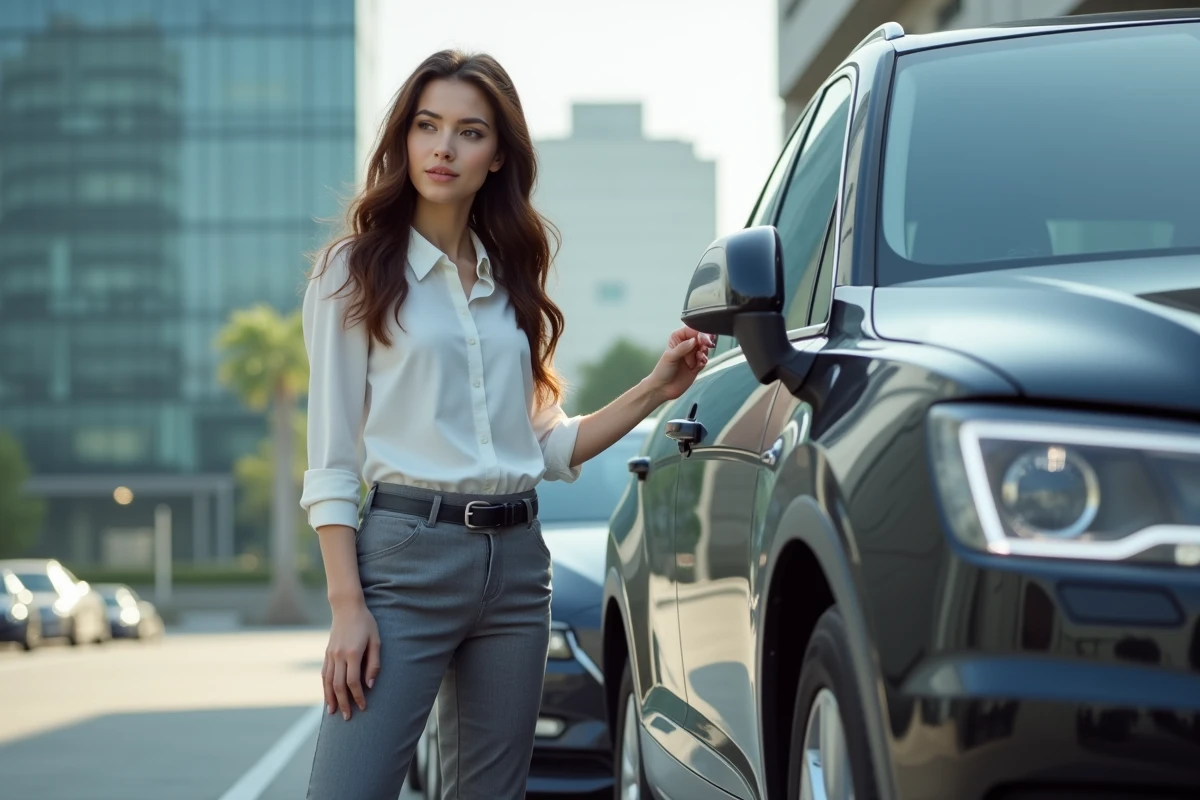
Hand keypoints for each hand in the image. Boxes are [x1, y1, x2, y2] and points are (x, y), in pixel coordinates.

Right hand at [322, 600, 380, 720]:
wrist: (347, 608)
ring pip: (327, 682)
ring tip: (333, 713)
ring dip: (330, 699)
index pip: (353, 682)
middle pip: (338, 686)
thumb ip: (373, 663)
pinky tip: (327, 696)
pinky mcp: (326, 653)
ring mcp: (330, 654)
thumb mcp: (376, 640)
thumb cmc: (366, 623)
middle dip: (343, 703)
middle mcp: (339, 656)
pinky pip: (324, 674)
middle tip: (347, 717)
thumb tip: (370, 684)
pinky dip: (324, 687)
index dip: (358, 697)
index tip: (363, 707)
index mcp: (353, 653)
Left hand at [647, 326, 715, 401]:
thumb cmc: (662, 371)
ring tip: (700, 356)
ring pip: (704, 348)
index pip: (691, 330)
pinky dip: (704, 360)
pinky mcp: (696, 365)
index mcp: (677, 339)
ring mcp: (692, 356)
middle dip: (705, 341)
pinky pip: (704, 360)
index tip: (703, 338)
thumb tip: (694, 340)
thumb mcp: (670, 357)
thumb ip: (683, 347)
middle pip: (700, 338)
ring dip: (705, 351)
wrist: (663, 388)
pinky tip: (700, 363)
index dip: (699, 333)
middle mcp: (686, 345)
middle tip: (706, 345)